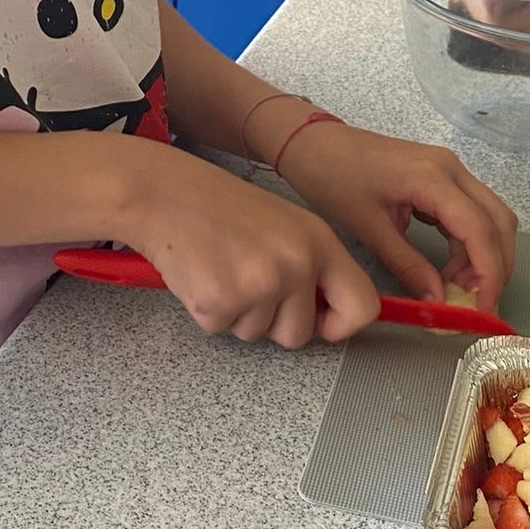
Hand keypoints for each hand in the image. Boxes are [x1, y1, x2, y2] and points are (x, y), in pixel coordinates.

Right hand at [121, 145, 381, 348]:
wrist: (165, 193)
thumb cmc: (220, 207)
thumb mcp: (285, 225)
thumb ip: (312, 265)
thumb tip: (327, 314)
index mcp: (320, 242)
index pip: (363, 305)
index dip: (341, 324)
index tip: (319, 323)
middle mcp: (297, 264)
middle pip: (300, 334)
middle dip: (273, 322)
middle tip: (247, 283)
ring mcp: (259, 285)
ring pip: (256, 335)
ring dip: (236, 313)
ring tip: (220, 269)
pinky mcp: (221, 302)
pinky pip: (220, 330)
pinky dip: (207, 311)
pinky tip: (200, 275)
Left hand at [267, 118, 516, 312]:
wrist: (314, 144)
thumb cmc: (334, 179)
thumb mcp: (370, 229)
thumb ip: (408, 266)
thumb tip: (440, 303)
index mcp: (434, 179)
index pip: (480, 230)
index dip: (489, 274)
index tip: (483, 309)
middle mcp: (452, 170)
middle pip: (499, 221)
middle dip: (496, 266)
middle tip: (478, 304)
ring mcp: (449, 170)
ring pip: (489, 217)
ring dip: (484, 256)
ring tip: (459, 291)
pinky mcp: (441, 177)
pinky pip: (470, 213)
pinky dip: (468, 244)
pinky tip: (450, 270)